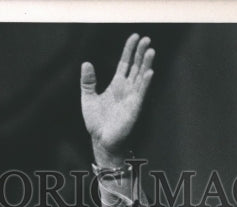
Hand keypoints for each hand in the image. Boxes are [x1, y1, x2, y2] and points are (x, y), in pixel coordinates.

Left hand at [81, 33, 154, 167]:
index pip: (125, 63)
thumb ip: (88, 81)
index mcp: (116, 84)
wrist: (101, 140)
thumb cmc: (96, 122)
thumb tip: (86, 63)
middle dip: (141, 53)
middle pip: (136, 66)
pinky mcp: (134, 108)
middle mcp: (126, 88)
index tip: (134, 37)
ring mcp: (132, 97)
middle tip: (146, 39)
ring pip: (141, 77)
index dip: (130, 50)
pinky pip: (141, 93)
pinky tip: (149, 72)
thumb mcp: (88, 97)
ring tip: (151, 50)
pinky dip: (145, 83)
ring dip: (146, 64)